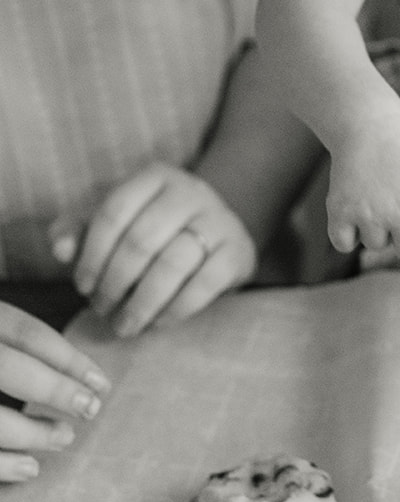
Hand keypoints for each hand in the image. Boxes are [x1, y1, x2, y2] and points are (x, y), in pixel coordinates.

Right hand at [0, 302, 110, 481]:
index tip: (103, 384)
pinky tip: (28, 469)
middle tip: (91, 409)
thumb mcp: (0, 331)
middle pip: (8, 367)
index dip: (68, 359)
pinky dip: (1, 465)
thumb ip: (18, 338)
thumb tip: (80, 364)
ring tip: (64, 438)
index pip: (26, 332)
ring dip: (30, 432)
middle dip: (55, 390)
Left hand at [51, 163, 256, 336]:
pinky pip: (205, 284)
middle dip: (115, 283)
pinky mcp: (238, 251)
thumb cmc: (151, 229)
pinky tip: (158, 322)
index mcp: (155, 176)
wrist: (214, 232)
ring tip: (125, 325)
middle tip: (101, 310)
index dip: (92, 254)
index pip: (114, 211)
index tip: (82, 286)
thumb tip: (60, 250)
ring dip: (142, 303)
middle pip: (141, 240)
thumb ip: (78, 231)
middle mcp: (191, 191)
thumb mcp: (113, 223)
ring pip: (173, 264)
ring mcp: (220, 219)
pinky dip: (175, 309)